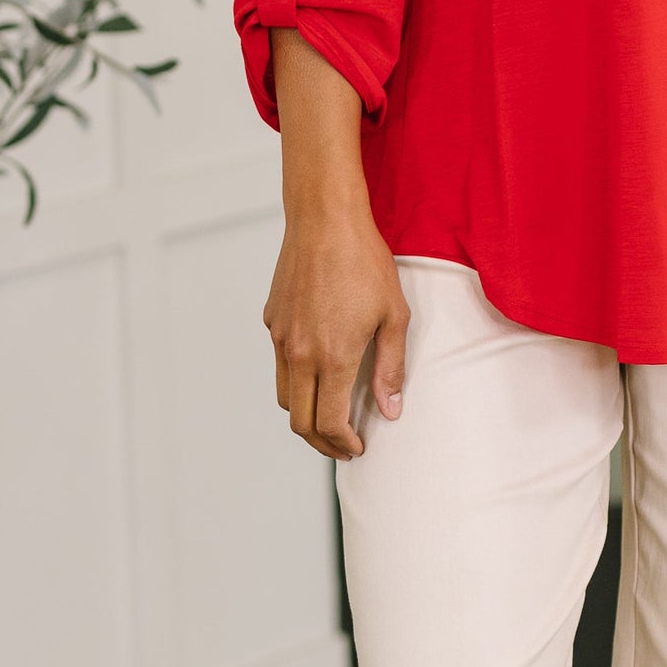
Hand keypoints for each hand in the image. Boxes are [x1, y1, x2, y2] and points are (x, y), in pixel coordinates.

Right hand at [264, 205, 407, 459]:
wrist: (325, 219)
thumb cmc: (364, 262)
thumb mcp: (394, 317)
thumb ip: (391, 368)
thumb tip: (390, 409)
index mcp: (332, 357)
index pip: (330, 422)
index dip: (344, 444)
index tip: (358, 447)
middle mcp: (300, 353)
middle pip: (299, 421)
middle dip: (322, 443)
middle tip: (343, 446)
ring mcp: (281, 338)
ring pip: (284, 396)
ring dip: (305, 415)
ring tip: (329, 414)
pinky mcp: (272, 321)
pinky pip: (280, 364)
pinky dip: (296, 381)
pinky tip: (318, 371)